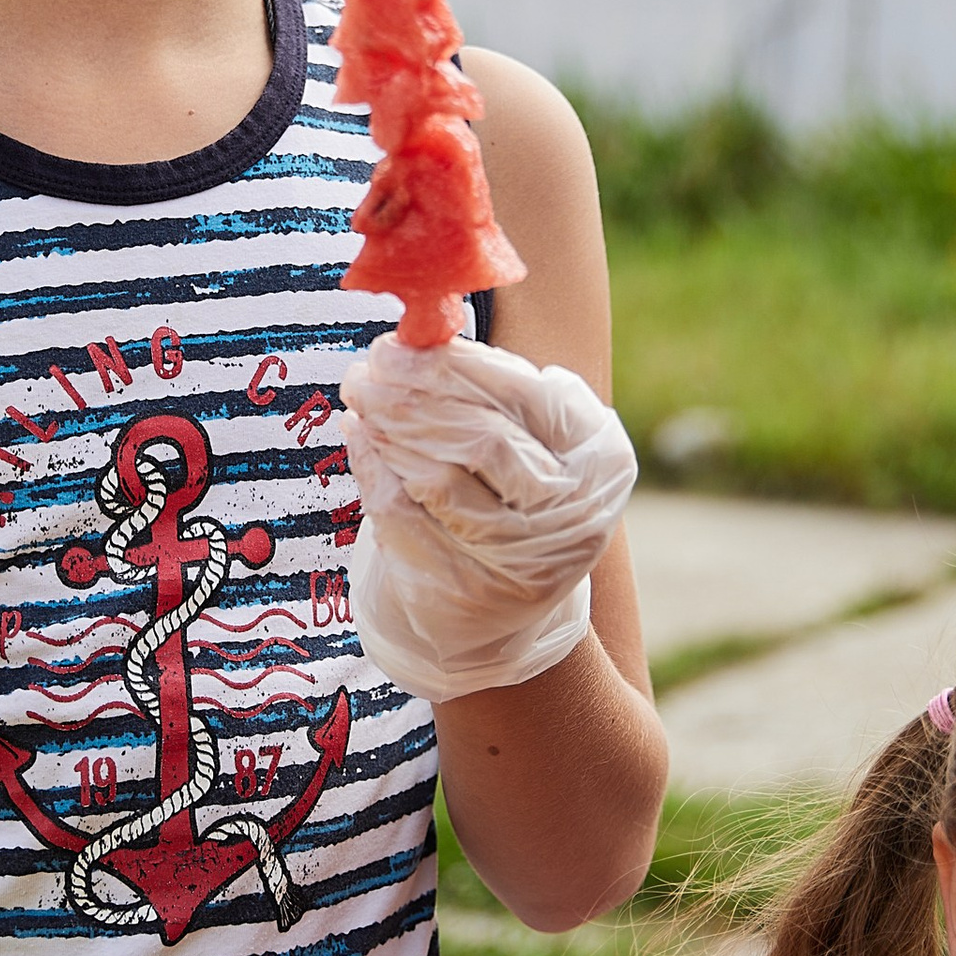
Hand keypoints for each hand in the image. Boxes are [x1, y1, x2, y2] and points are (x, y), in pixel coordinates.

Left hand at [338, 333, 637, 702]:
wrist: (499, 619)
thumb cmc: (509, 504)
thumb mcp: (530, 448)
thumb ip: (495, 396)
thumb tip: (423, 336)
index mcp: (598, 464)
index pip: (528, 398)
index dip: (460, 365)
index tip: (405, 342)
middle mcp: (569, 517)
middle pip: (481, 439)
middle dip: (414, 394)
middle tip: (368, 364)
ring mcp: (517, 562)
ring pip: (438, 478)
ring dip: (388, 426)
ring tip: (359, 392)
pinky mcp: (461, 591)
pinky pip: (401, 516)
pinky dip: (372, 466)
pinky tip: (357, 434)